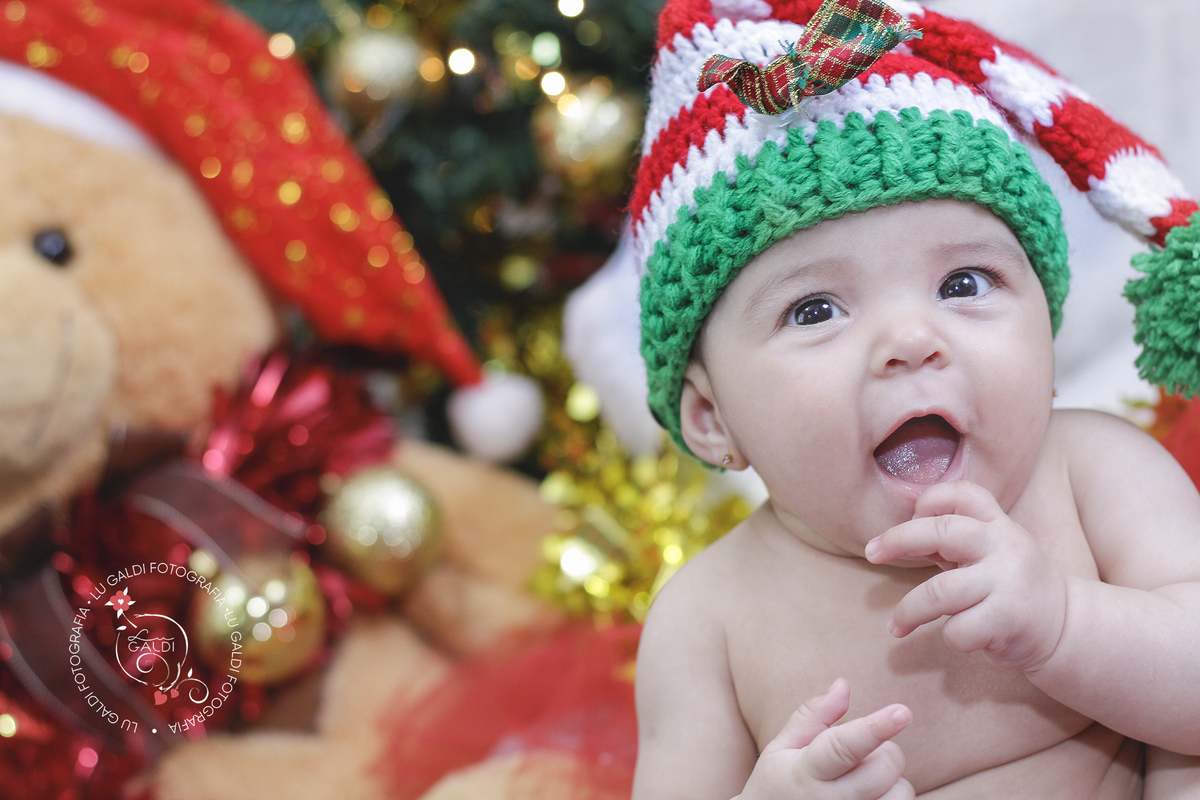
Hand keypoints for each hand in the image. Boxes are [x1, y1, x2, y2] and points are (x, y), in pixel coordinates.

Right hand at [739, 679, 912, 799]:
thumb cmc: (779, 781)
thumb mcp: (783, 746)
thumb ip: (813, 715)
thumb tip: (843, 685)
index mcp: (806, 772)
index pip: (844, 747)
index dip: (875, 728)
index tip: (902, 712)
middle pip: (883, 766)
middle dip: (881, 749)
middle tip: (860, 755)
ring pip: (900, 792)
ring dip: (890, 779)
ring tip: (862, 781)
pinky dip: (893, 796)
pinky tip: (870, 796)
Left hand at [864, 480, 1067, 672]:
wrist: (1066, 627)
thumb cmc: (1010, 587)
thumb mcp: (989, 552)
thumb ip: (951, 541)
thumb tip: (895, 537)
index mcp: (999, 525)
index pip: (963, 493)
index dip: (928, 499)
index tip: (907, 518)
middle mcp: (1005, 546)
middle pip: (941, 531)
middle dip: (898, 540)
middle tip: (871, 553)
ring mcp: (1008, 582)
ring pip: (940, 593)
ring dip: (909, 611)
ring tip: (896, 626)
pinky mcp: (1009, 619)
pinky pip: (959, 629)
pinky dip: (951, 638)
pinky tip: (960, 639)